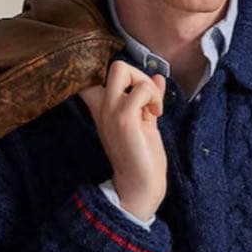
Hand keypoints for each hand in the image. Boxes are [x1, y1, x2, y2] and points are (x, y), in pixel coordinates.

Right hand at [77, 60, 167, 220]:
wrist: (140, 185)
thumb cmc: (142, 157)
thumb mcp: (144, 121)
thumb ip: (148, 99)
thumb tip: (158, 77)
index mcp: (103, 108)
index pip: (93, 76)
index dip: (117, 74)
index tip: (134, 89)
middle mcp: (102, 107)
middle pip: (114, 66)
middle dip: (139, 74)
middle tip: (149, 99)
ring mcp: (111, 111)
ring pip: (122, 69)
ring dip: (147, 85)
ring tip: (154, 108)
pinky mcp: (124, 118)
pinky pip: (140, 89)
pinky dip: (153, 96)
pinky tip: (156, 114)